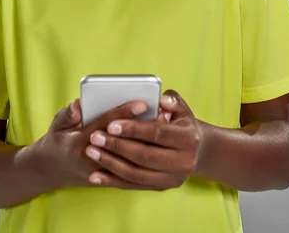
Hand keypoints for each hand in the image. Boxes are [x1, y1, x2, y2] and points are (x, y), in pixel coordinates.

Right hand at [35, 96, 173, 190]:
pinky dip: (145, 158)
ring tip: (164, 127)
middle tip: (163, 115)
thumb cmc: (57, 140)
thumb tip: (78, 105)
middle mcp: (91, 160)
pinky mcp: (108, 179)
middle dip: (143, 128)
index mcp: (78, 143)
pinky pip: (130, 171)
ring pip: (129, 158)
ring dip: (148, 143)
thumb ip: (68, 114)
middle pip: (122, 142)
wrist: (52, 170)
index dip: (124, 113)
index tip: (142, 102)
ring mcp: (101, 173)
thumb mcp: (56, 124)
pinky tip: (158, 145)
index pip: (105, 125)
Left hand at [84, 90, 203, 190]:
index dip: (134, 129)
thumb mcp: (181, 106)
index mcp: (188, 139)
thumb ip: (171, 100)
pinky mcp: (161, 188)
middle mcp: (183, 162)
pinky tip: (96, 175)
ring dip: (111, 164)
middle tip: (95, 137)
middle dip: (117, 146)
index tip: (111, 125)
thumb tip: (161, 101)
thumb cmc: (180, 121)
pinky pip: (134, 186)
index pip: (157, 133)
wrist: (196, 149)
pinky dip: (113, 181)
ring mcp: (172, 178)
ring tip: (91, 152)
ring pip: (137, 174)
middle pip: (144, 155)